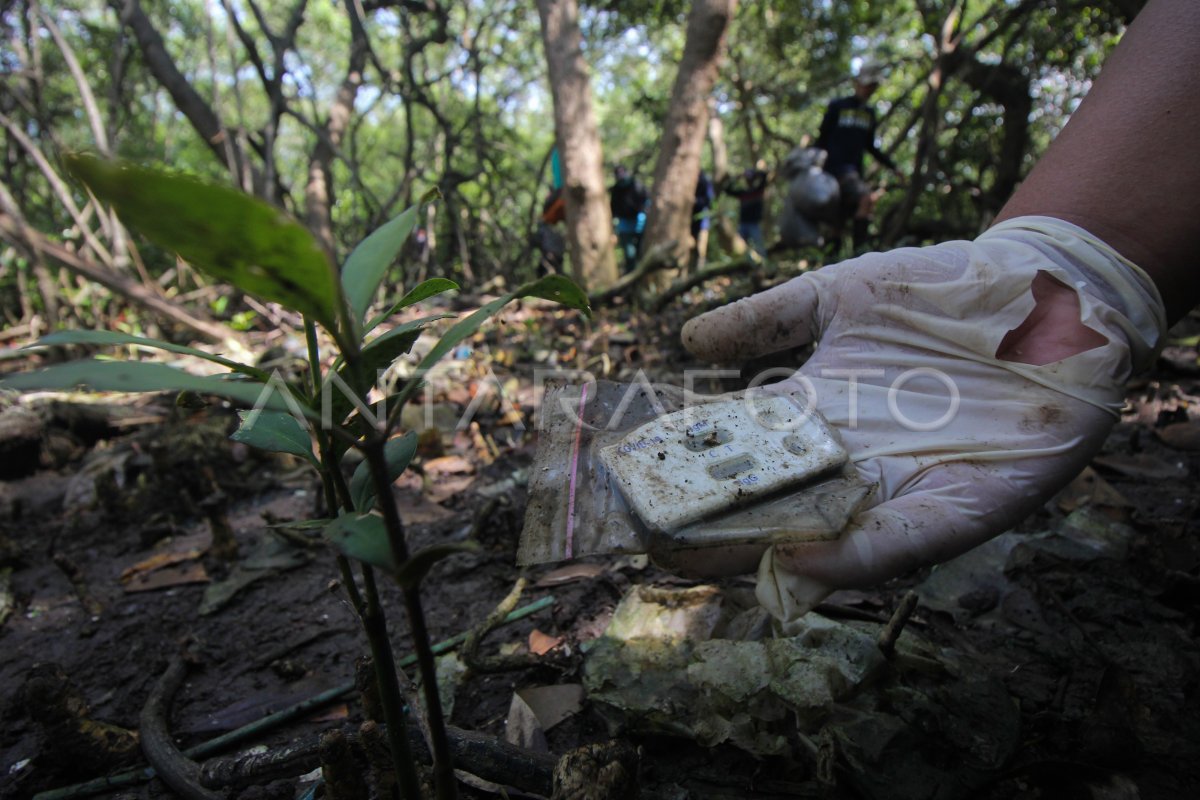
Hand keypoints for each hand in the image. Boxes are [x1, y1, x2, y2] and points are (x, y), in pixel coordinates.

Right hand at [681, 216, 1164, 621]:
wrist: (1044, 293)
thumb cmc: (941, 290)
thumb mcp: (839, 294)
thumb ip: (767, 318)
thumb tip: (687, 341)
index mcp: (818, 415)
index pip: (742, 455)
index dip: (693, 472)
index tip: (637, 485)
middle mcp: (853, 460)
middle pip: (776, 506)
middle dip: (718, 531)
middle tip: (658, 547)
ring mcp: (907, 486)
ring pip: (830, 535)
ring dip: (772, 554)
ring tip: (715, 564)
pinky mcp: (968, 505)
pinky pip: (910, 539)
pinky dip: (861, 556)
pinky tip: (810, 561)